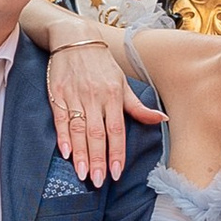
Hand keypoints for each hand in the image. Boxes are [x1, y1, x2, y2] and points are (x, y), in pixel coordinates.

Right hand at [47, 37, 164, 185]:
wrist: (75, 39)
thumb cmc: (102, 64)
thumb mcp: (123, 82)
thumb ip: (138, 106)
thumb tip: (162, 119)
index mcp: (113, 96)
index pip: (116, 130)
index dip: (116, 152)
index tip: (116, 172)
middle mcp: (95, 97)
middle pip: (97, 134)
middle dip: (98, 159)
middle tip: (98, 181)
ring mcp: (75, 96)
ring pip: (78, 129)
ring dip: (81, 153)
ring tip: (83, 173)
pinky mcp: (57, 94)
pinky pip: (60, 118)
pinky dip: (62, 136)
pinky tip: (65, 152)